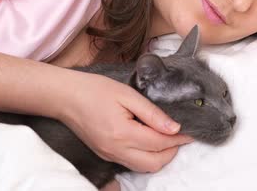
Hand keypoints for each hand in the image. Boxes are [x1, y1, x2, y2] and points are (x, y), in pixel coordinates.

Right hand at [58, 73, 192, 172]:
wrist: (65, 97)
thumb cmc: (94, 90)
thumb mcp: (127, 94)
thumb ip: (152, 113)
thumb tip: (174, 127)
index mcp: (122, 133)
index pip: (159, 143)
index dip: (179, 138)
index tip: (191, 131)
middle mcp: (116, 150)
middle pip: (154, 162)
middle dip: (172, 151)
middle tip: (181, 135)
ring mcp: (109, 155)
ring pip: (143, 167)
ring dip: (160, 156)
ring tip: (168, 138)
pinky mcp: (105, 154)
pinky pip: (131, 163)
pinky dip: (146, 156)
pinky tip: (151, 141)